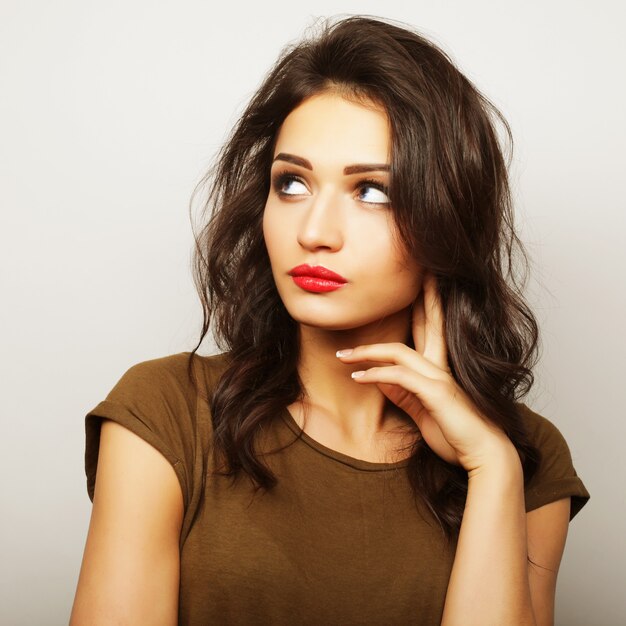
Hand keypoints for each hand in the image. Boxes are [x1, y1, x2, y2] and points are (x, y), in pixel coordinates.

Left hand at [336, 271, 514, 472]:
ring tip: (343, 355)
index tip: (417, 283)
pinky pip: (399, 377)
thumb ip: (403, 391)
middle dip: (419, 295)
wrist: (483, 455)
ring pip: (399, 351)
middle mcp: (442, 366)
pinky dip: (376, 374)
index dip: (425, 303)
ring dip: (367, 352)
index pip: (431, 327)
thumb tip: (377, 377)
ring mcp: (440, 377)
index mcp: (441, 367)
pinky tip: (358, 377)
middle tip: (413, 271)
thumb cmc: (456, 434)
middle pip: (428, 321)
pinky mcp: (435, 393)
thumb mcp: (422, 409)